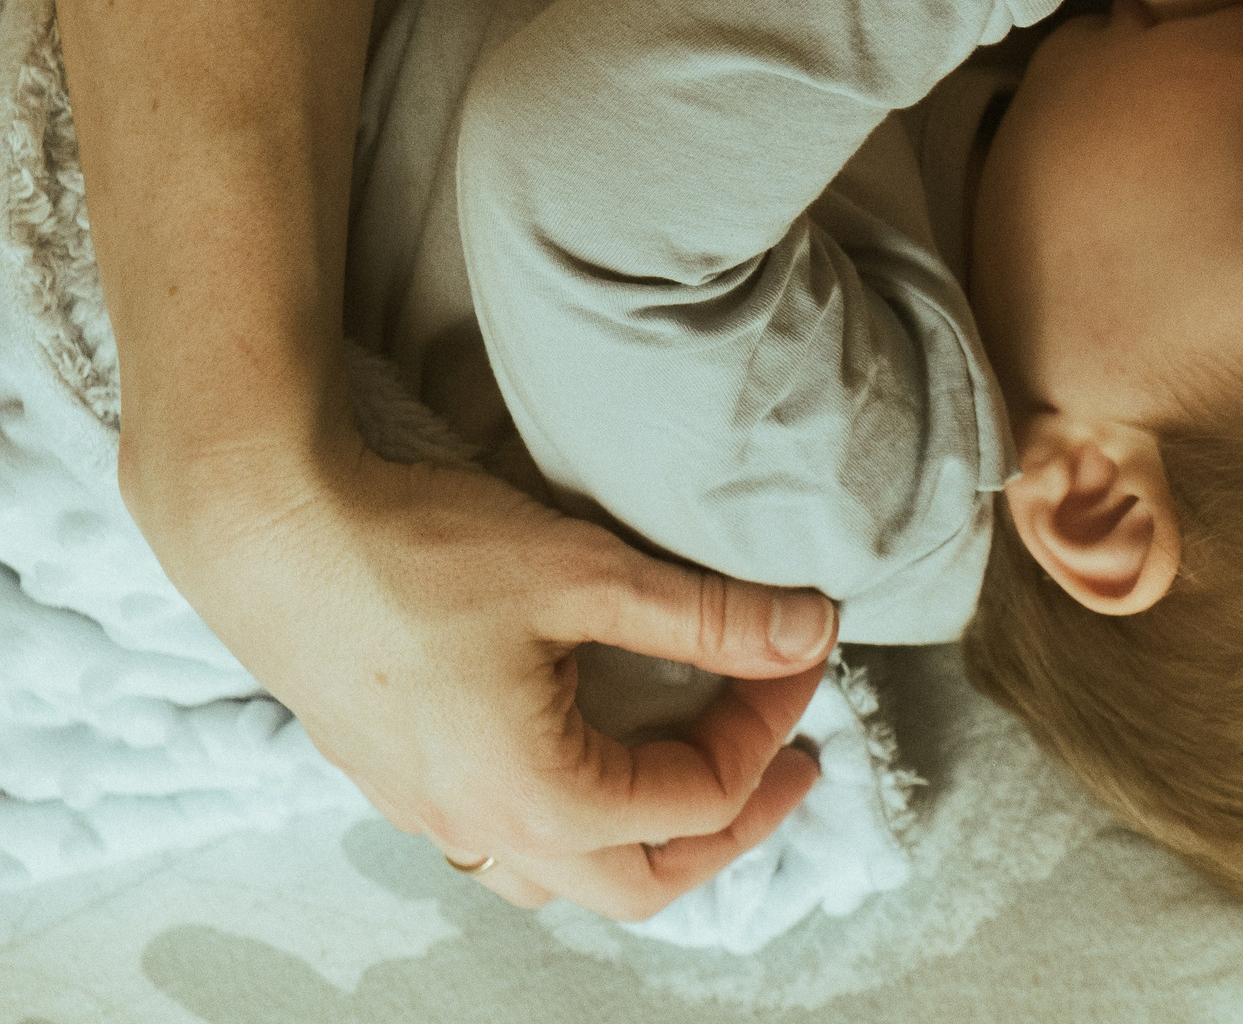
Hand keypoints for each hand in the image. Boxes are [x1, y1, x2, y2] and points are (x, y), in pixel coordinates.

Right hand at [134, 429, 836, 919]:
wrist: (265, 526)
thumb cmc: (419, 550)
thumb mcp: (587, 572)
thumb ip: (709, 616)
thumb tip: (810, 630)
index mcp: (536, 798)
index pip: (701, 797)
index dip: (771, 721)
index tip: (801, 646)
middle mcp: (479, 829)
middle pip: (643, 882)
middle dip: (731, 826)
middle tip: (788, 761)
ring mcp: (427, 812)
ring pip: (564, 876)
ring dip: (647, 837)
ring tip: (699, 770)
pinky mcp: (395, 778)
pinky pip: (503, 840)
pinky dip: (574, 819)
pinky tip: (591, 753)